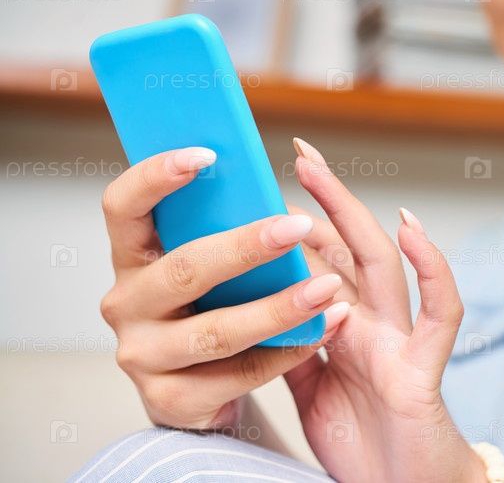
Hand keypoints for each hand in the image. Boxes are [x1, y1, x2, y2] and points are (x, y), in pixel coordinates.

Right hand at [100, 147, 349, 430]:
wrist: (202, 391)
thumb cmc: (211, 310)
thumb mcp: (209, 266)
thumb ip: (222, 229)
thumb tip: (274, 180)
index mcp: (133, 257)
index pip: (123, 206)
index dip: (155, 176)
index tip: (207, 155)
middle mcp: (126, 304)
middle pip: (183, 269)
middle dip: (245, 247)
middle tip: (296, 226)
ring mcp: (143, 356)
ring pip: (217, 330)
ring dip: (278, 308)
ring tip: (328, 289)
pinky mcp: (171, 401)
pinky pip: (239, 374)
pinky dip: (287, 352)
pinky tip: (323, 330)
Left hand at [284, 139, 484, 482]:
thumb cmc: (363, 442)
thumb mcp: (311, 390)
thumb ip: (294, 346)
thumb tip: (263, 310)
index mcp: (346, 328)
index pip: (323, 263)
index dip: (302, 223)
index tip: (271, 186)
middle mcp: (374, 323)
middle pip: (350, 249)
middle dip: (326, 200)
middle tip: (297, 154)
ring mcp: (400, 339)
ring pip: (384, 265)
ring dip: (356, 217)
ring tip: (322, 175)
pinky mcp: (424, 367)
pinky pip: (439, 313)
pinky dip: (432, 270)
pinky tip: (411, 231)